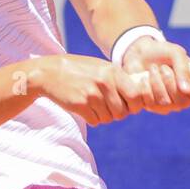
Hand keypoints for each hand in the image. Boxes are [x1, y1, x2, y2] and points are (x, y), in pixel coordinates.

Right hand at [30, 54, 146, 124]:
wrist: (50, 72)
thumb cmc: (80, 70)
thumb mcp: (102, 67)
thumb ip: (119, 79)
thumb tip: (139, 95)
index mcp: (113, 72)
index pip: (136, 96)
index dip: (134, 105)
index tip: (127, 105)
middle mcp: (105, 83)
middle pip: (123, 112)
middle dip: (118, 114)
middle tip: (108, 107)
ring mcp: (92, 94)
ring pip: (108, 118)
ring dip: (103, 116)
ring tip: (94, 105)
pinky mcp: (80, 105)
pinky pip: (95, 121)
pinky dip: (92, 118)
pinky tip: (85, 108)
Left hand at [120, 38, 189, 113]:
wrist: (139, 54)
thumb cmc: (162, 52)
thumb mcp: (175, 53)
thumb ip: (183, 69)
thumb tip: (186, 89)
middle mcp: (185, 97)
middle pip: (183, 101)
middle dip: (171, 82)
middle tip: (164, 68)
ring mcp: (169, 104)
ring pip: (166, 103)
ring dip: (157, 83)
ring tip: (153, 69)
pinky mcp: (153, 106)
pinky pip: (151, 104)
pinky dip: (146, 88)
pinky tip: (144, 79)